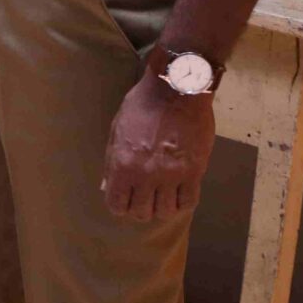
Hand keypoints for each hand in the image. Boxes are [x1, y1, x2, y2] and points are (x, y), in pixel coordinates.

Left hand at [101, 70, 216, 222]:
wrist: (177, 90)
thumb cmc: (142, 105)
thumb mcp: (117, 130)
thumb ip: (112, 161)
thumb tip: (107, 186)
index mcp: (122, 163)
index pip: (117, 204)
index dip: (120, 205)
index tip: (125, 199)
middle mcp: (145, 174)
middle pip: (142, 212)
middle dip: (141, 208)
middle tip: (145, 197)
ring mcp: (171, 175)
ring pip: (166, 212)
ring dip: (162, 206)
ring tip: (163, 195)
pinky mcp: (195, 171)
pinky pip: (189, 202)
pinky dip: (183, 202)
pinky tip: (180, 192)